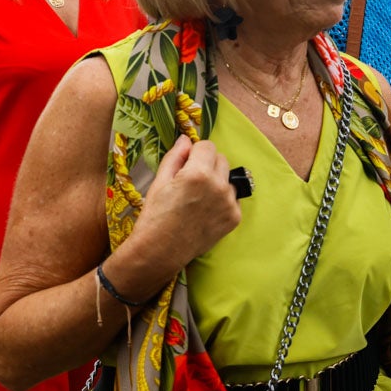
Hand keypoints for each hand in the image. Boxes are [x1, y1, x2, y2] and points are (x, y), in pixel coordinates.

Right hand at [125, 136, 239, 268]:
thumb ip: (175, 156)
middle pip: (221, 159)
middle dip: (207, 164)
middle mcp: (218, 186)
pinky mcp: (234, 218)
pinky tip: (205, 211)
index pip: (207, 146)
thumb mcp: (160, 181)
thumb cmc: (155, 216)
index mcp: (198, 173)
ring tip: (198, 198)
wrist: (160, 251)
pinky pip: (233, 198)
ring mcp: (229, 203)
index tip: (187, 163)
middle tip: (191, 182)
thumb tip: (186, 139)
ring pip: (229, 179)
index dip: (195, 153)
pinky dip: (222, 200)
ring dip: (217, 182)